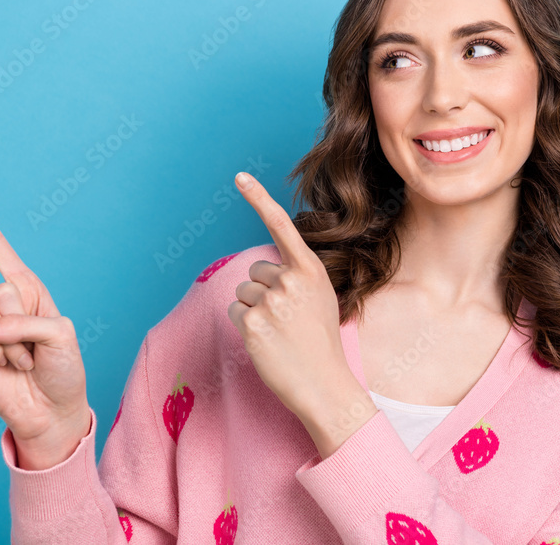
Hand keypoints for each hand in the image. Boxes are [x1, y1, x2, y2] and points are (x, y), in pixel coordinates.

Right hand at [0, 191, 89, 467]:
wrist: (52, 409)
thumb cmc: (64, 367)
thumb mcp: (61, 334)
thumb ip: (25, 322)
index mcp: (28, 288)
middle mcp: (5, 303)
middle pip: (1, 290)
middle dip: (23, 321)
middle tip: (36, 344)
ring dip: (14, 345)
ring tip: (26, 361)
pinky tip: (9, 368)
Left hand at [227, 172, 356, 424]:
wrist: (324, 383)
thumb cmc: (321, 341)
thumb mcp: (320, 298)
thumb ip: (295, 277)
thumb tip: (263, 273)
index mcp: (310, 269)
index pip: (280, 225)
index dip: (259, 198)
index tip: (239, 177)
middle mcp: (290, 279)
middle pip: (255, 273)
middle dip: (264, 293)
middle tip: (287, 320)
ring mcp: (270, 301)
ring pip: (243, 293)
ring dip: (254, 312)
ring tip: (279, 332)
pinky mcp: (251, 322)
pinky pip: (235, 312)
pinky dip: (245, 327)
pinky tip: (266, 341)